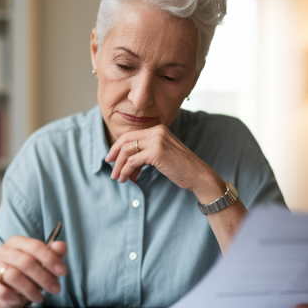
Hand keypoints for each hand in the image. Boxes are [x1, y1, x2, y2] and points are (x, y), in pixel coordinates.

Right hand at [0, 236, 66, 307]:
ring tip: (39, 297)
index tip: (63, 272)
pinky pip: (1, 291)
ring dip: (31, 290)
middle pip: (26, 262)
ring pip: (14, 276)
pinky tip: (20, 300)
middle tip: (56, 289)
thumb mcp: (41, 264)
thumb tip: (61, 246)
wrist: (3, 292)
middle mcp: (3, 251)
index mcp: (17, 242)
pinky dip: (13, 297)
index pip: (35, 246)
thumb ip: (52, 255)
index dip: (51, 259)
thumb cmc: (25, 275)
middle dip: (45, 278)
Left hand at [105, 124, 220, 197]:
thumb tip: (126, 161)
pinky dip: (126, 170)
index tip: (111, 157)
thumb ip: (146, 152)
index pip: (131, 135)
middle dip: (114, 154)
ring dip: (119, 165)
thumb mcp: (162, 154)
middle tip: (109, 166)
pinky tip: (126, 179)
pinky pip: (133, 161)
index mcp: (158, 129)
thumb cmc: (180, 167)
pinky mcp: (156, 153)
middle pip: (126, 140)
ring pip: (128, 151)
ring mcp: (157, 141)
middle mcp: (157, 131)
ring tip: (117, 177)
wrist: (198, 175)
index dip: (118, 146)